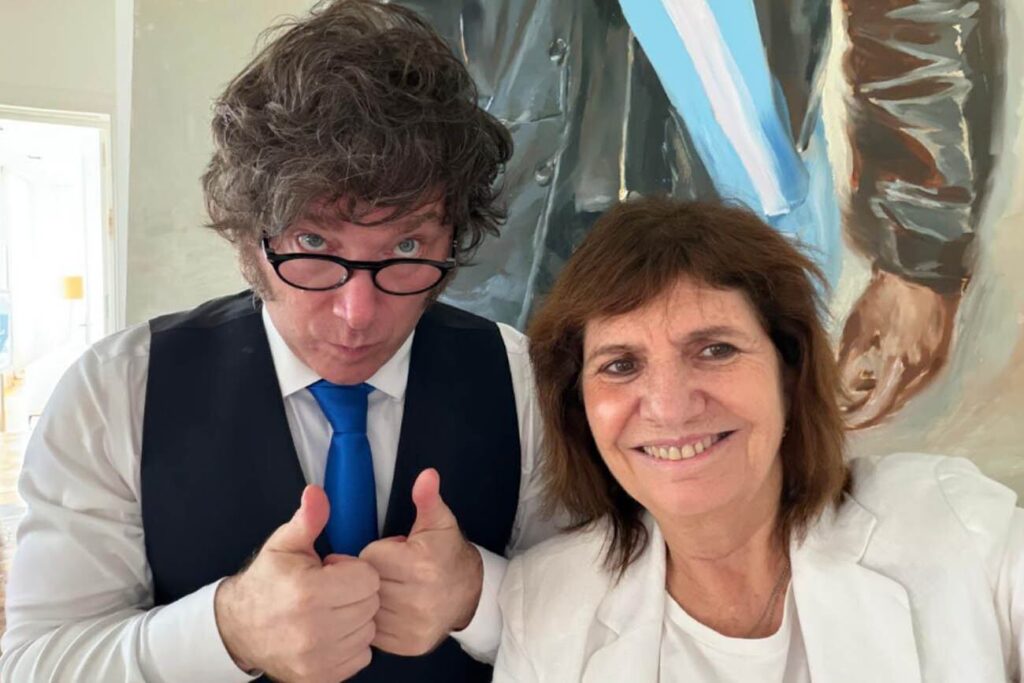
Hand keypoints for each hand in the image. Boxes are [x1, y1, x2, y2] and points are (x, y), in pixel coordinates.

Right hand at [214, 485, 379, 681]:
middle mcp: (314, 630)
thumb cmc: (267, 582)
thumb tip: (316, 493)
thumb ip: (308, 519)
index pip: (368, 578)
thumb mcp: (284, 544)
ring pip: (369, 631)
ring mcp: (317, 658)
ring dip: (357, 619)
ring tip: (331, 610)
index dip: (354, 570)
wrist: (239, 628)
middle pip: (371, 604)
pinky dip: (352, 643)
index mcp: (308, 592)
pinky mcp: (321, 677)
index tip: (333, 570)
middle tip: (332, 590)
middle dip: (358, 593)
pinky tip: (331, 631)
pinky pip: (361, 656)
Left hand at [359, 468, 483, 655]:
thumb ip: (427, 498)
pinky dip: (378, 619)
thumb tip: (427, 475)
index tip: (393, 552)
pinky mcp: (407, 645)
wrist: (469, 593)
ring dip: (373, 597)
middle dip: (375, 574)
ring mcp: (412, 626)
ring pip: (367, 607)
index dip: (379, 552)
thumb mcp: (438, 521)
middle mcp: (418, 599)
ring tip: (393, 587)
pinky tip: (393, 608)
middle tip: (391, 570)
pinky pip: (374, 631)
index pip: (371, 556)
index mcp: (422, 565)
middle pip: (367, 582)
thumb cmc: (446, 554)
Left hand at [837, 269, 958, 427]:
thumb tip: (838, 393)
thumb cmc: (884, 298)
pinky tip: (878, 374)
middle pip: (892, 404)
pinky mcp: (940, 354)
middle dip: (867, 410)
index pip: (876, 407)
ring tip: (857, 390)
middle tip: (845, 410)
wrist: (922, 271)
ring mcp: (934, 364)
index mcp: (900, 368)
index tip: (840, 421)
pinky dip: (896, 383)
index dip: (857, 418)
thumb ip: (846, 366)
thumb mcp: (856, 331)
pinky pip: (916, 380)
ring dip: (881, 396)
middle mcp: (921, 373)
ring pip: (904, 393)